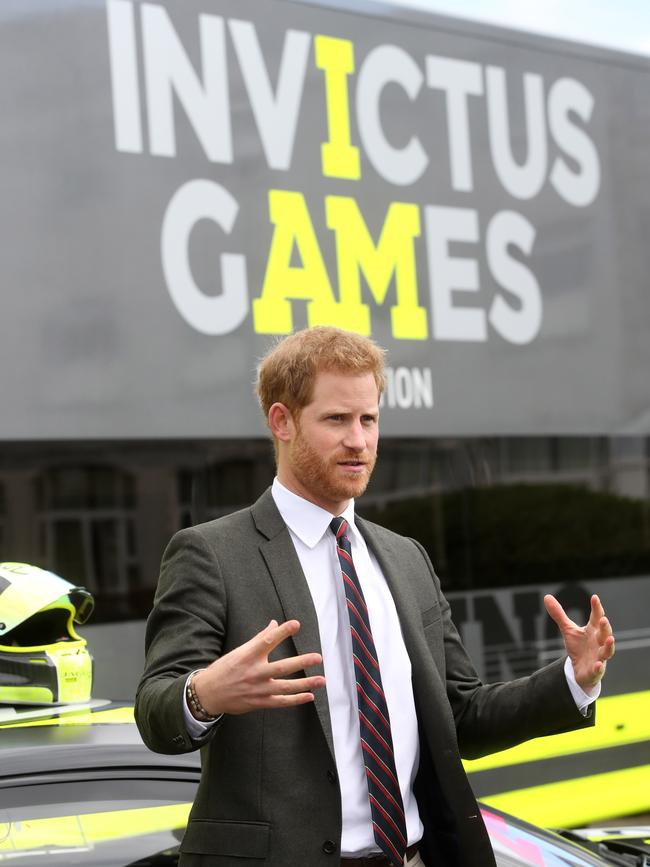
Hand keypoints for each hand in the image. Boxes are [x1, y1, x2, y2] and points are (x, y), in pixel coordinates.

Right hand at [192, 619, 324, 715]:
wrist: (209, 694)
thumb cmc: (225, 669)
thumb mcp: (239, 651)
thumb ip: (259, 638)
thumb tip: (274, 624)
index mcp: (248, 656)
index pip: (267, 641)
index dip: (282, 632)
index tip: (296, 624)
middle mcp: (254, 672)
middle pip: (281, 667)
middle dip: (301, 662)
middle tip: (318, 657)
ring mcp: (258, 689)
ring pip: (285, 687)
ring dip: (305, 684)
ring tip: (321, 680)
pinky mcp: (259, 702)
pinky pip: (281, 702)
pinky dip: (296, 700)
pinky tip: (309, 696)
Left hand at [544, 593, 614, 690]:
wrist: (581, 670)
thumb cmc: (578, 647)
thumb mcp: (567, 630)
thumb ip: (559, 614)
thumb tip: (547, 596)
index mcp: (593, 631)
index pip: (596, 617)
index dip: (596, 608)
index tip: (594, 597)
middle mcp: (599, 643)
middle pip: (605, 633)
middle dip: (605, 627)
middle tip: (604, 619)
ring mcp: (599, 657)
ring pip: (607, 651)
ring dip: (609, 646)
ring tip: (611, 639)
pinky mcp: (595, 670)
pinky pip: (598, 669)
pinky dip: (599, 667)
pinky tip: (598, 664)